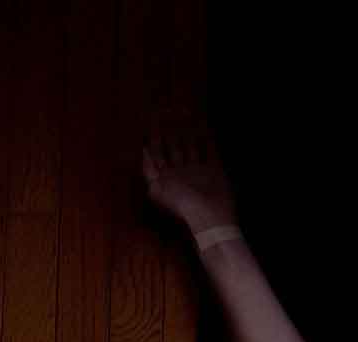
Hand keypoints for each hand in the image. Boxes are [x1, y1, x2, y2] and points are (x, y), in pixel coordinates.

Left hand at [141, 106, 239, 235]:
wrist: (210, 217)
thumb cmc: (182, 204)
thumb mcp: (157, 189)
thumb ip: (148, 169)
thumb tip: (143, 149)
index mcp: (167, 176)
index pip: (158, 150)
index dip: (154, 134)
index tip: (152, 116)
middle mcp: (181, 172)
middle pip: (174, 146)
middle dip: (171, 129)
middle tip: (168, 108)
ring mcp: (198, 171)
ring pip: (191, 146)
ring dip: (188, 130)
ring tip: (185, 111)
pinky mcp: (214, 171)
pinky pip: (210, 150)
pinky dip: (208, 138)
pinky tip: (204, 125)